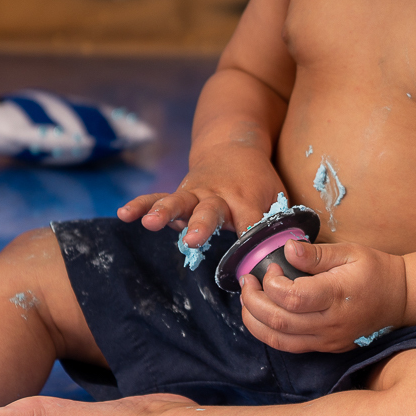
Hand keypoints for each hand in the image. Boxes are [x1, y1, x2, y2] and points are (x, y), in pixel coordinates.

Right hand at [117, 141, 284, 248]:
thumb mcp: (277, 200)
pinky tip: (124, 213)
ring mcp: (196, 192)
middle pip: (211, 211)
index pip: (250, 226)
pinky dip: (141, 204)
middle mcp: (220, 195)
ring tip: (151, 222)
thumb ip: (279, 228)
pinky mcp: (180, 192)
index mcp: (248, 200)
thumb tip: (291, 259)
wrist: (235, 148)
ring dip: (166, 211)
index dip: (250, 245)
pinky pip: (158, 197)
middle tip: (193, 239)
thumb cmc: (259, 184)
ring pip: (180, 201)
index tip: (250, 267)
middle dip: (202, 225)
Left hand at [239, 239, 407, 352]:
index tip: (274, 268)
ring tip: (248, 300)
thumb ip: (315, 253)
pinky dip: (268, 332)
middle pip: (278, 321)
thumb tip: (286, 249)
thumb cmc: (375, 270)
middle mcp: (331, 323)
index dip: (272, 284)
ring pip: (279, 340)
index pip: (292, 298)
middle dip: (253, 301)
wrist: (400, 297)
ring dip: (254, 321)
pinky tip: (262, 315)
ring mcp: (328, 340)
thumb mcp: (349, 252)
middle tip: (248, 282)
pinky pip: (290, 346)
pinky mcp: (326, 347)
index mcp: (337, 296)